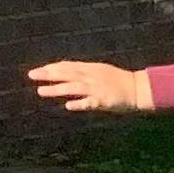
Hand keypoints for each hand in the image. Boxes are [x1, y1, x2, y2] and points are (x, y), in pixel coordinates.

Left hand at [29, 60, 150, 112]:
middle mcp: (93, 76)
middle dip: (49, 74)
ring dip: (57, 89)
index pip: (69, 66)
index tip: (39, 69)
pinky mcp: (105, 100)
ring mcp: (98, 88)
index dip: (53, 67)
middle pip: (68, 74)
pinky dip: (79, 104)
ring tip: (41, 91)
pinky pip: (90, 102)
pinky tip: (68, 106)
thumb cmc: (122, 81)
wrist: (141, 89)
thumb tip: (67, 74)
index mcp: (93, 68)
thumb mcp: (103, 71)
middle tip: (32, 74)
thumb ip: (86, 73)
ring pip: (74, 87)